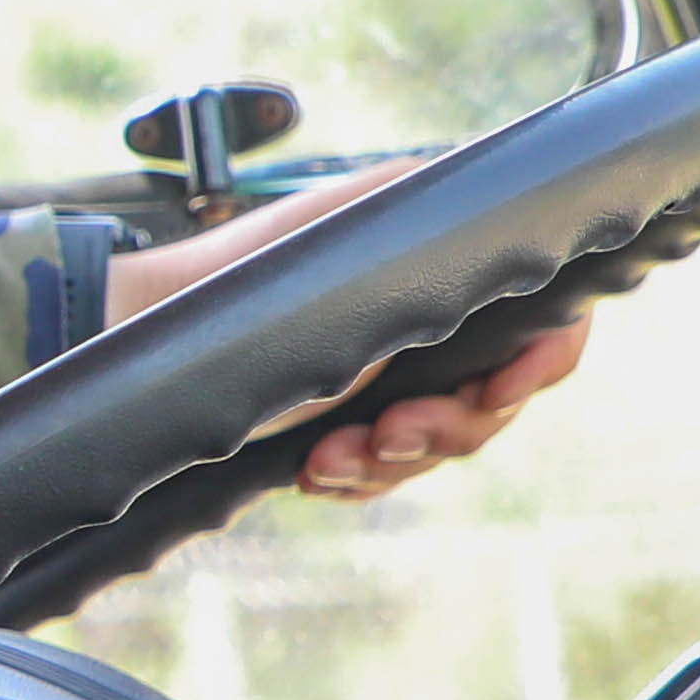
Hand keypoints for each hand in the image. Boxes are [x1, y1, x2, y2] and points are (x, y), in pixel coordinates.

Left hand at [98, 158, 593, 499]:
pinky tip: (310, 471)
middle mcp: (436, 321)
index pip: (549, 326)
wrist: (149, 332)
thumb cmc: (252, 272)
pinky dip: (354, 478)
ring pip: (441, 447)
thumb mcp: (360, 231)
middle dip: (443, 429)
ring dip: (389, 462)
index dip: (540, 365)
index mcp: (454, 263)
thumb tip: (523, 221)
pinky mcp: (353, 424)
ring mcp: (396, 378)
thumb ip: (447, 228)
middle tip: (382, 433)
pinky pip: (386, 473)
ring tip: (327, 457)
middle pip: (497, 402)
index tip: (494, 392)